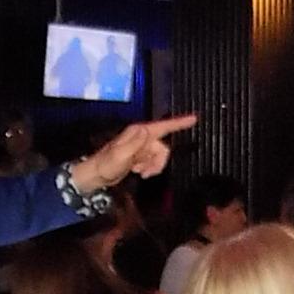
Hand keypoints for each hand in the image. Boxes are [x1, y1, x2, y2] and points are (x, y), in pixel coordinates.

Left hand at [69, 116, 199, 192]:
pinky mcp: (140, 156)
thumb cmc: (107, 164)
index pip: (164, 126)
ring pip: (159, 156)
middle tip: (146, 172)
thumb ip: (136, 143)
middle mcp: (142, 137)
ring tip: (140, 172)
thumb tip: (147, 130)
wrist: (98, 175)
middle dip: (158, 162)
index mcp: (139, 133)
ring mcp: (141, 147)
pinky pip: (153, 161)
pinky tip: (138, 171)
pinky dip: (149, 168)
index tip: (194, 119)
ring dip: (153, 167)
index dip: (180, 123)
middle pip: (163, 148)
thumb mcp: (121, 154)